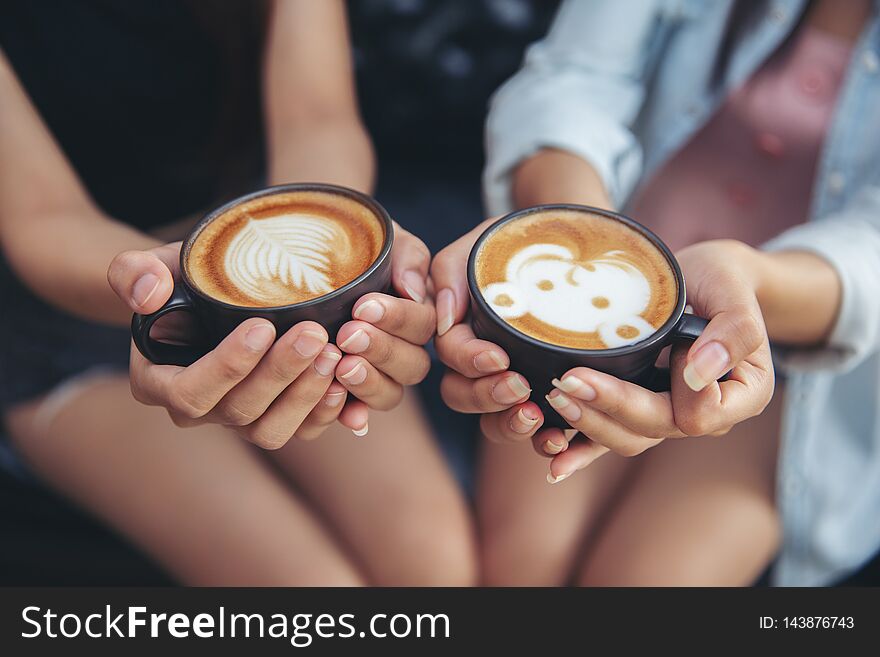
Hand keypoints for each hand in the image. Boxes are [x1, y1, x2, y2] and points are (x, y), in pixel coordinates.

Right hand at [108, 243, 364, 447]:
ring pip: (271, 430)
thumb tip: (147, 293)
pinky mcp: (273, 419)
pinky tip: (345, 380)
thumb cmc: (180, 279)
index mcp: (157, 382)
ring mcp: (237, 420)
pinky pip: (300, 431)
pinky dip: (325, 411)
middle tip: (314, 334)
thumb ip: (134, 273)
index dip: (227, 366)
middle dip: (279, 374)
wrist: (212, 294)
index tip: (263, 326)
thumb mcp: (153, 265)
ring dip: (305, 395)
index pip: (190, 392)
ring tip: (333, 354)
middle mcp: (198, 411)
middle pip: (238, 411)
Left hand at [333, 223, 435, 426]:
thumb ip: (407, 256)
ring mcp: (375, 376)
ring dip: (370, 383)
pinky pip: (356, 415)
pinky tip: (347, 416)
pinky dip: (352, 416)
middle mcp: (402, 350)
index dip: (397, 319)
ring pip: (390, 394)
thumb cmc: (351, 245)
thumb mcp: (383, 238)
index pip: (423, 325)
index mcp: (416, 314)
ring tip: (342, 366)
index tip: (363, 306)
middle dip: (382, 350)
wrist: (301, 256)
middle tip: (348, 334)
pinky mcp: (345, 397)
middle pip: (412, 366)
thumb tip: (412, 290)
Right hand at [431, 219, 543, 442]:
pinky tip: (559, 439)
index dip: (470, 362)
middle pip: (463, 396)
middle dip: (486, 397)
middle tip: (519, 386)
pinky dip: (543, 440)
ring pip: (493, 421)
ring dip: (509, 425)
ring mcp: (509, 382)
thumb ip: (448, 271)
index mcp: (458, 332)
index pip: (452, 357)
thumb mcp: (480, 243)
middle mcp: (477, 363)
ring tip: (535, 418)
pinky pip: (536, 431)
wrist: (573, 244)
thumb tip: (444, 316)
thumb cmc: (517, 241)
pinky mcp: (545, 396)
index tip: (498, 357)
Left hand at [539, 240, 774, 482]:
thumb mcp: (735, 289)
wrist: (701, 279)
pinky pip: (609, 438)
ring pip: (629, 438)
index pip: (703, 414)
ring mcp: (667, 415)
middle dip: (611, 407)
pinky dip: (581, 451)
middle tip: (569, 382)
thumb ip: (733, 330)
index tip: (666, 351)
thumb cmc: (722, 280)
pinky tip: (554, 464)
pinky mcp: (636, 410)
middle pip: (656, 428)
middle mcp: (705, 414)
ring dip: (589, 424)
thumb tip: (699, 371)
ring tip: (555, 396)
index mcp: (742, 394)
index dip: (678, 392)